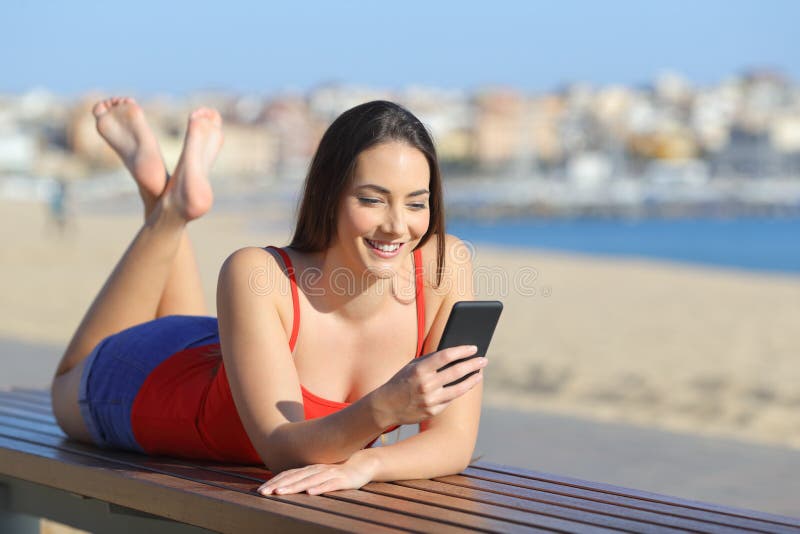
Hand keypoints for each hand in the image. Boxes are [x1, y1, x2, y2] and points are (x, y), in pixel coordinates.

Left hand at [258, 450, 377, 495]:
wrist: (362, 463)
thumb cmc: (338, 471)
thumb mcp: (319, 474)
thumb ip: (304, 478)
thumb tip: (285, 486)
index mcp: (309, 469)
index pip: (287, 475)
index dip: (273, 482)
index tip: (260, 491)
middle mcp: (316, 469)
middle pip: (294, 477)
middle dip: (278, 486)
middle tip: (263, 493)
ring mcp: (328, 473)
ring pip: (308, 481)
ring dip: (293, 487)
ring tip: (280, 493)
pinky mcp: (341, 480)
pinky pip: (328, 484)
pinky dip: (319, 488)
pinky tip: (310, 493)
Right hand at [372, 345, 486, 426]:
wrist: (386, 406)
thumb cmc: (401, 381)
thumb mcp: (412, 366)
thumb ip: (431, 360)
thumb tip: (455, 354)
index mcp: (419, 370)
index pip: (446, 356)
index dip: (462, 351)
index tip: (473, 348)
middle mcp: (426, 385)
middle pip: (456, 372)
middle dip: (473, 365)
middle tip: (483, 360)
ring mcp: (430, 400)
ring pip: (459, 389)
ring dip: (472, 380)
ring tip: (480, 373)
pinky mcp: (433, 411)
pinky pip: (450, 399)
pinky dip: (459, 391)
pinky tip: (466, 385)